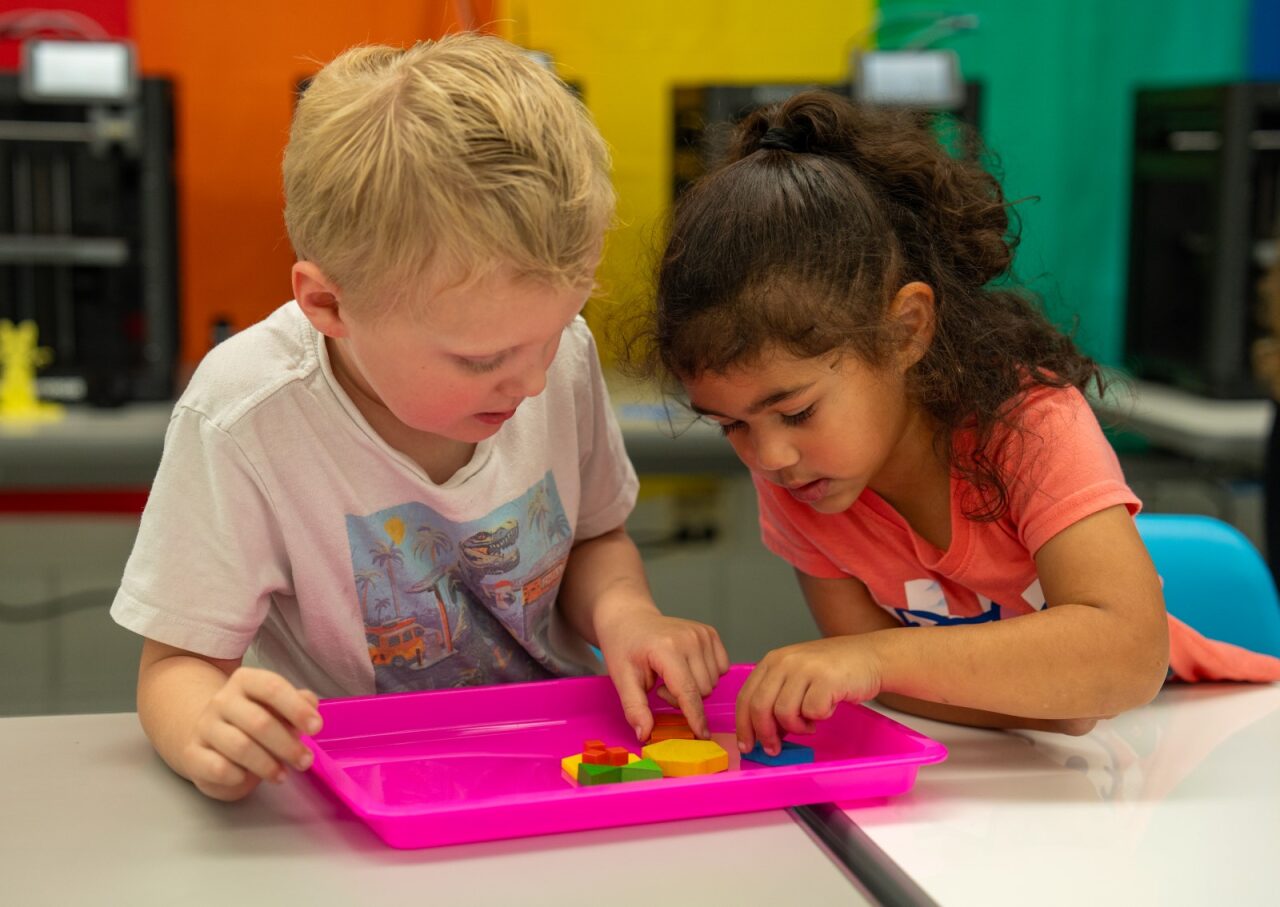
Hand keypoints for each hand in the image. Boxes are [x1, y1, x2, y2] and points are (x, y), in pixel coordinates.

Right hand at [182, 667, 322, 800]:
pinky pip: (218, 768)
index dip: (297, 709)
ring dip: (267, 765)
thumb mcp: (277, 707)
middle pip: (259, 722)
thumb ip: (298, 704)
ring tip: (282, 775)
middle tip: (305, 761)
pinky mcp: (192, 754)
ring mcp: (204, 726)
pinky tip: (246, 777)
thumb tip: (311, 706)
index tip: (316, 728)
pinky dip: (237, 776)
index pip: (272, 687)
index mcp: (246, 681)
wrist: (207, 736)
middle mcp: (222, 700)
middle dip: (287, 745)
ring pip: (240, 747)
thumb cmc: (252, 720)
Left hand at [596, 609, 729, 742]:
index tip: (702, 736)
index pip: (688, 691)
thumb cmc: (624, 647)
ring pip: (713, 682)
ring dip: (694, 688)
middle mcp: (689, 638)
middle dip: (683, 699)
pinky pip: (721, 668)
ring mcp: (702, 633)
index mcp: (666, 649)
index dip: (695, 717)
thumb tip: (644, 734)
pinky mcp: (710, 633)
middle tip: (661, 687)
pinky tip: (686, 667)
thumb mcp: (622, 679)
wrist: (629, 618)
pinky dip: (706, 675)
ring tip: (670, 676)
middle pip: (703, 691)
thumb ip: (635, 708)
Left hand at [737, 637, 882, 755]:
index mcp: (773, 661)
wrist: (870, 656)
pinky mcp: (826, 679)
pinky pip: (812, 712)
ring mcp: (805, 669)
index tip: (747, 745)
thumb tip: (762, 733)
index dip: (743, 725)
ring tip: (810, 723)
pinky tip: (827, 709)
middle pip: (759, 707)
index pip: (746, 697)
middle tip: (775, 748)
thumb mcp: (797, 677)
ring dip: (797, 727)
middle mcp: (785, 661)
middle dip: (765, 734)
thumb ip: (777, 697)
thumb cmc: (833, 671)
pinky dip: (819, 718)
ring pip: (784, 713)